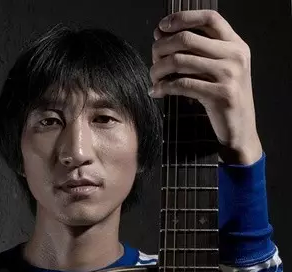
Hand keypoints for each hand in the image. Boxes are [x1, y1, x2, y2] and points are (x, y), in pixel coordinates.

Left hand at [149, 9, 262, 164]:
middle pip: (187, 39)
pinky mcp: (220, 95)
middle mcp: (235, 56)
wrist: (240, 131)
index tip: (162, 27)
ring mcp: (229, 75)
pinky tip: (157, 92)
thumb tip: (161, 34)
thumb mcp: (221, 70)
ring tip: (153, 78)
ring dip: (159, 69)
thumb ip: (200, 52)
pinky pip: (182, 85)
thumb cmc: (224, 100)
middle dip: (162, 47)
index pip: (209, 17)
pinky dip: (164, 87)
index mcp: (236, 45)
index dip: (182, 18)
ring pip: (180, 61)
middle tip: (153, 58)